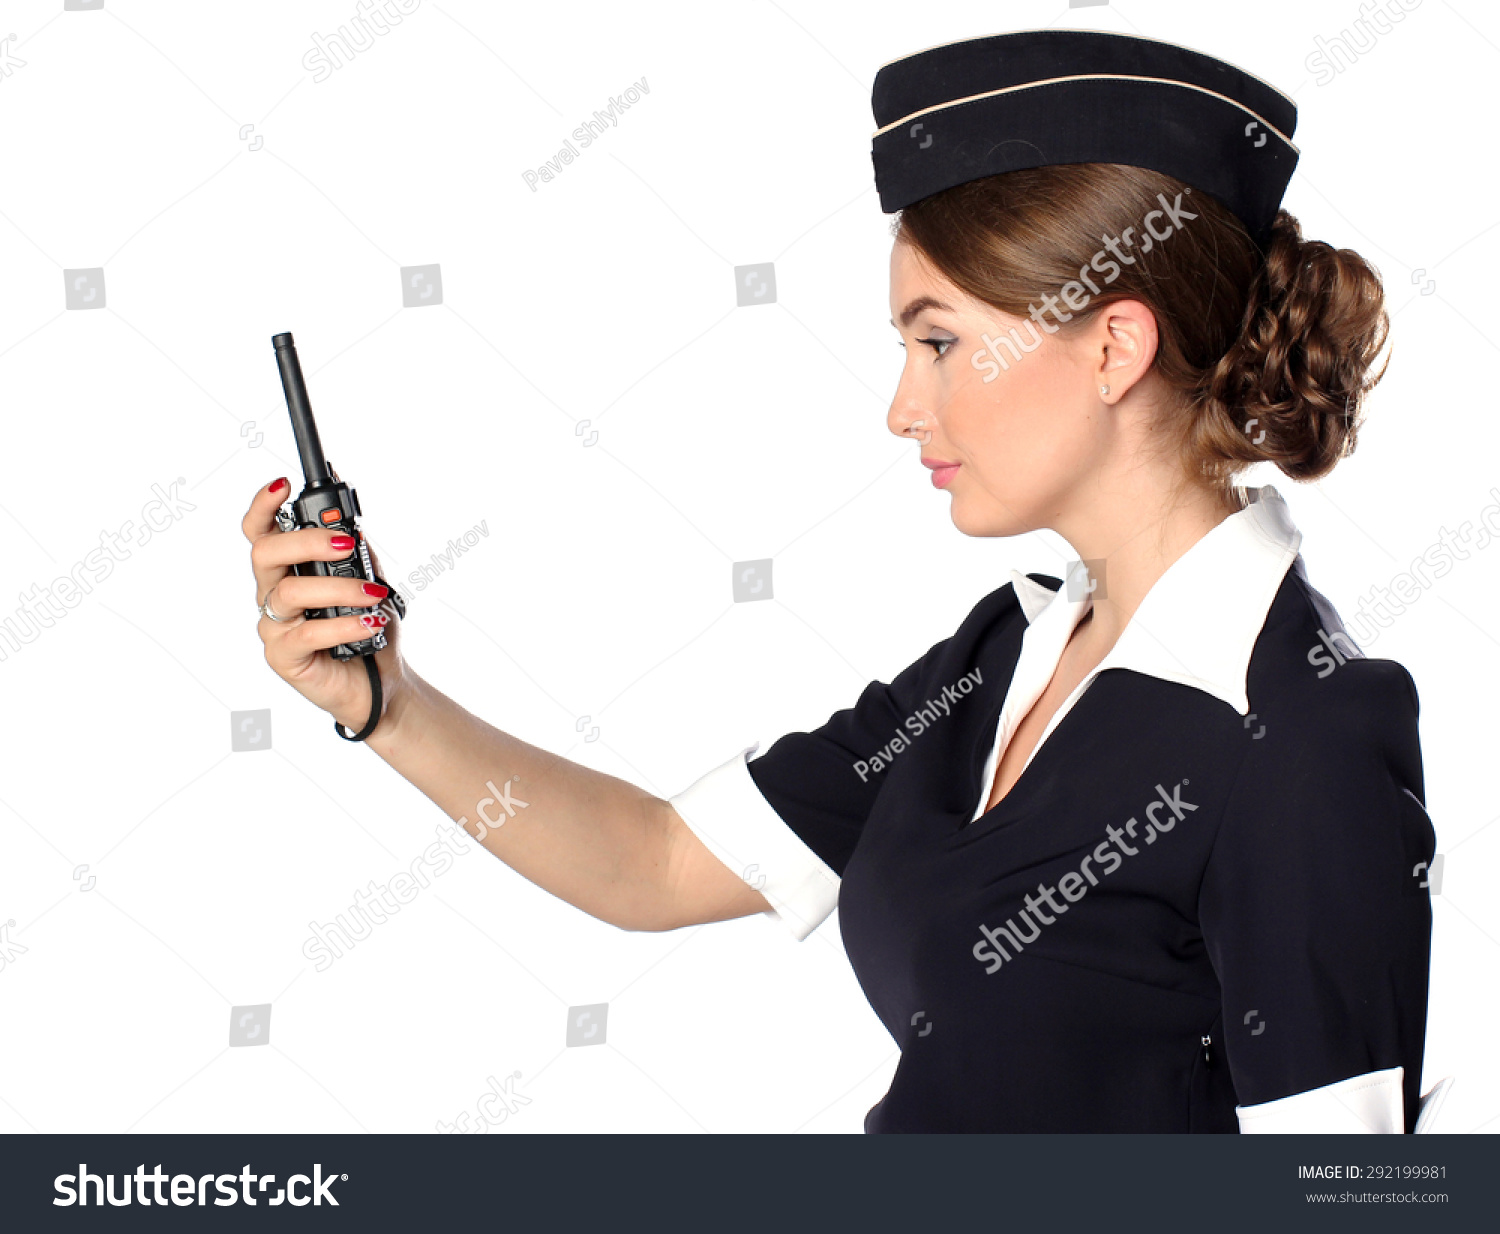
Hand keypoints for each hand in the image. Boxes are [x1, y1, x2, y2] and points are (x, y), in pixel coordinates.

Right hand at [242, 477, 406, 735]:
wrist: (385, 682)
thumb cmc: (370, 628)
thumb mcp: (370, 581)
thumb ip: (357, 554)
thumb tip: (351, 524)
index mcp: (289, 570)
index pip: (262, 531)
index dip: (263, 506)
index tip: (281, 484)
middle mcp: (273, 594)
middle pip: (266, 553)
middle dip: (307, 541)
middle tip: (346, 545)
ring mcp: (274, 626)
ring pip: (289, 593)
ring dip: (338, 588)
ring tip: (374, 596)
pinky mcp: (283, 657)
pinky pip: (307, 633)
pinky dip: (345, 625)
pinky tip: (371, 623)